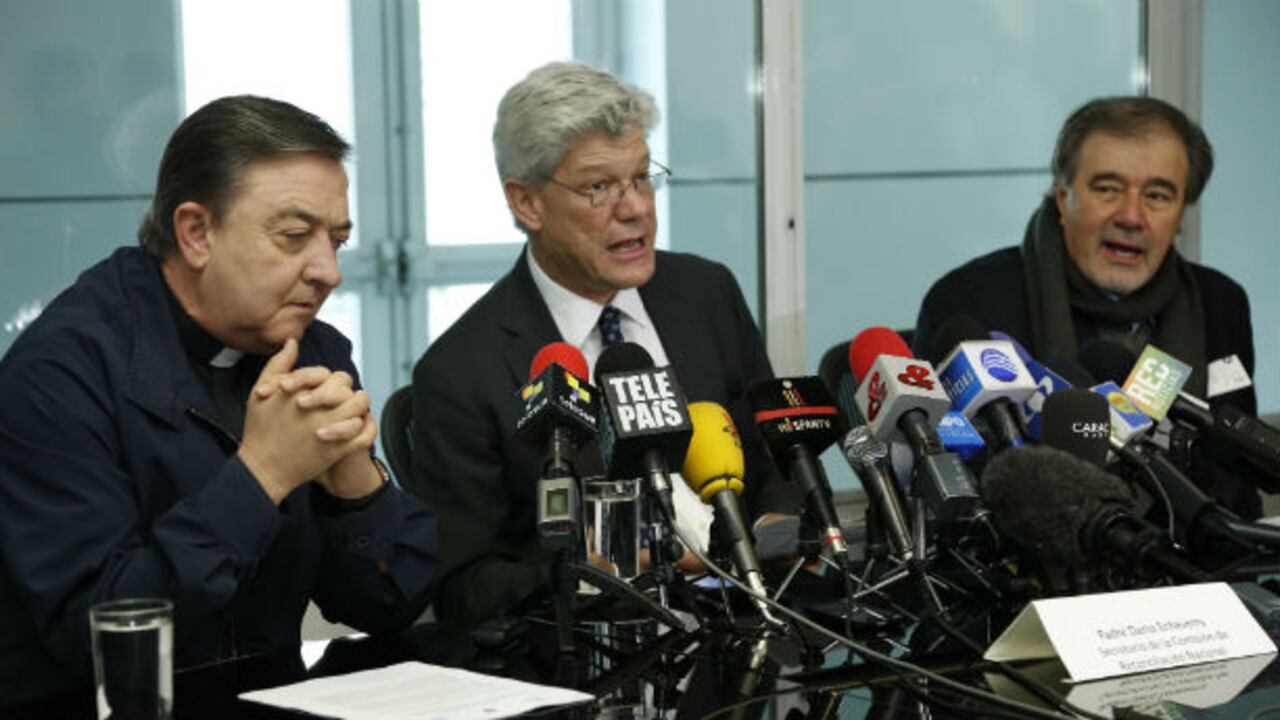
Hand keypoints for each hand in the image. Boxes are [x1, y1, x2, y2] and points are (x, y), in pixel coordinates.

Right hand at [238, 339, 374, 503]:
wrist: (264, 468)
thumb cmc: (260, 428)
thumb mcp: (261, 392)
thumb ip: (279, 364)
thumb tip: (292, 341)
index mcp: (300, 394)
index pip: (327, 374)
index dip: (326, 379)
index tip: (320, 387)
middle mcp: (316, 410)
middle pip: (347, 387)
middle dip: (345, 389)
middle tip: (341, 396)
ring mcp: (329, 430)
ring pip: (360, 407)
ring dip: (359, 405)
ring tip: (351, 408)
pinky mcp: (337, 450)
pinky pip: (363, 433)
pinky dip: (364, 427)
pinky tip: (356, 426)